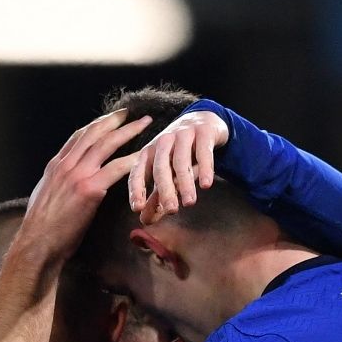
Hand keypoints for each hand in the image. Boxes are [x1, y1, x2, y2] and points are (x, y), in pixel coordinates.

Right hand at [14, 109, 152, 263]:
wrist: (36, 243)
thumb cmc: (41, 228)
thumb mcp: (44, 196)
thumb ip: (57, 183)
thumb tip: (64, 182)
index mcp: (55, 166)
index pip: (78, 137)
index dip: (96, 125)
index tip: (110, 119)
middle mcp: (65, 165)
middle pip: (93, 134)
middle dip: (114, 120)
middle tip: (131, 113)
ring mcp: (76, 176)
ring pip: (106, 145)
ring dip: (128, 132)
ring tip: (144, 125)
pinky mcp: (88, 190)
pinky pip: (115, 169)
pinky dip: (131, 159)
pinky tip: (144, 155)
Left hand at [129, 109, 227, 224]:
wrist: (203, 120)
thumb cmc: (179, 153)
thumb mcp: (166, 172)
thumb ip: (156, 197)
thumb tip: (144, 221)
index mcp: (148, 153)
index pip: (138, 173)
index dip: (136, 190)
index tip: (137, 208)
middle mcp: (162, 142)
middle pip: (160, 169)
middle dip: (165, 191)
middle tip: (171, 210)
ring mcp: (182, 135)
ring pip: (181, 162)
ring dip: (185, 183)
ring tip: (189, 203)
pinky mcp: (203, 132)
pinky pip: (203, 152)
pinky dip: (205, 169)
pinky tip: (206, 185)